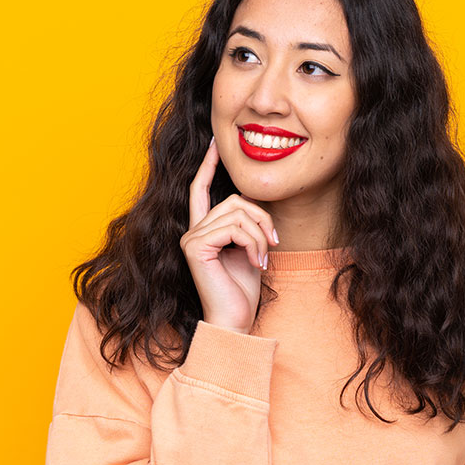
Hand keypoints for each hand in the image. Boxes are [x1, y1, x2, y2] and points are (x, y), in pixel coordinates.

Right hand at [180, 137, 278, 333]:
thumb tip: (255, 202)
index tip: (216, 144)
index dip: (208, 165)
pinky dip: (253, 244)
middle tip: (273, 243)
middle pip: (235, 201)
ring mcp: (191, 238)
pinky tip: (256, 263)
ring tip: (263, 258)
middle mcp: (192, 231)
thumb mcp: (249, 249)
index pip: (201, 189)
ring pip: (238, 213)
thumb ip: (247, 224)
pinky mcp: (196, 246)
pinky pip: (234, 228)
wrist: (235, 320)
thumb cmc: (243, 290)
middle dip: (262, 219)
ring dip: (260, 236)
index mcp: (203, 230)